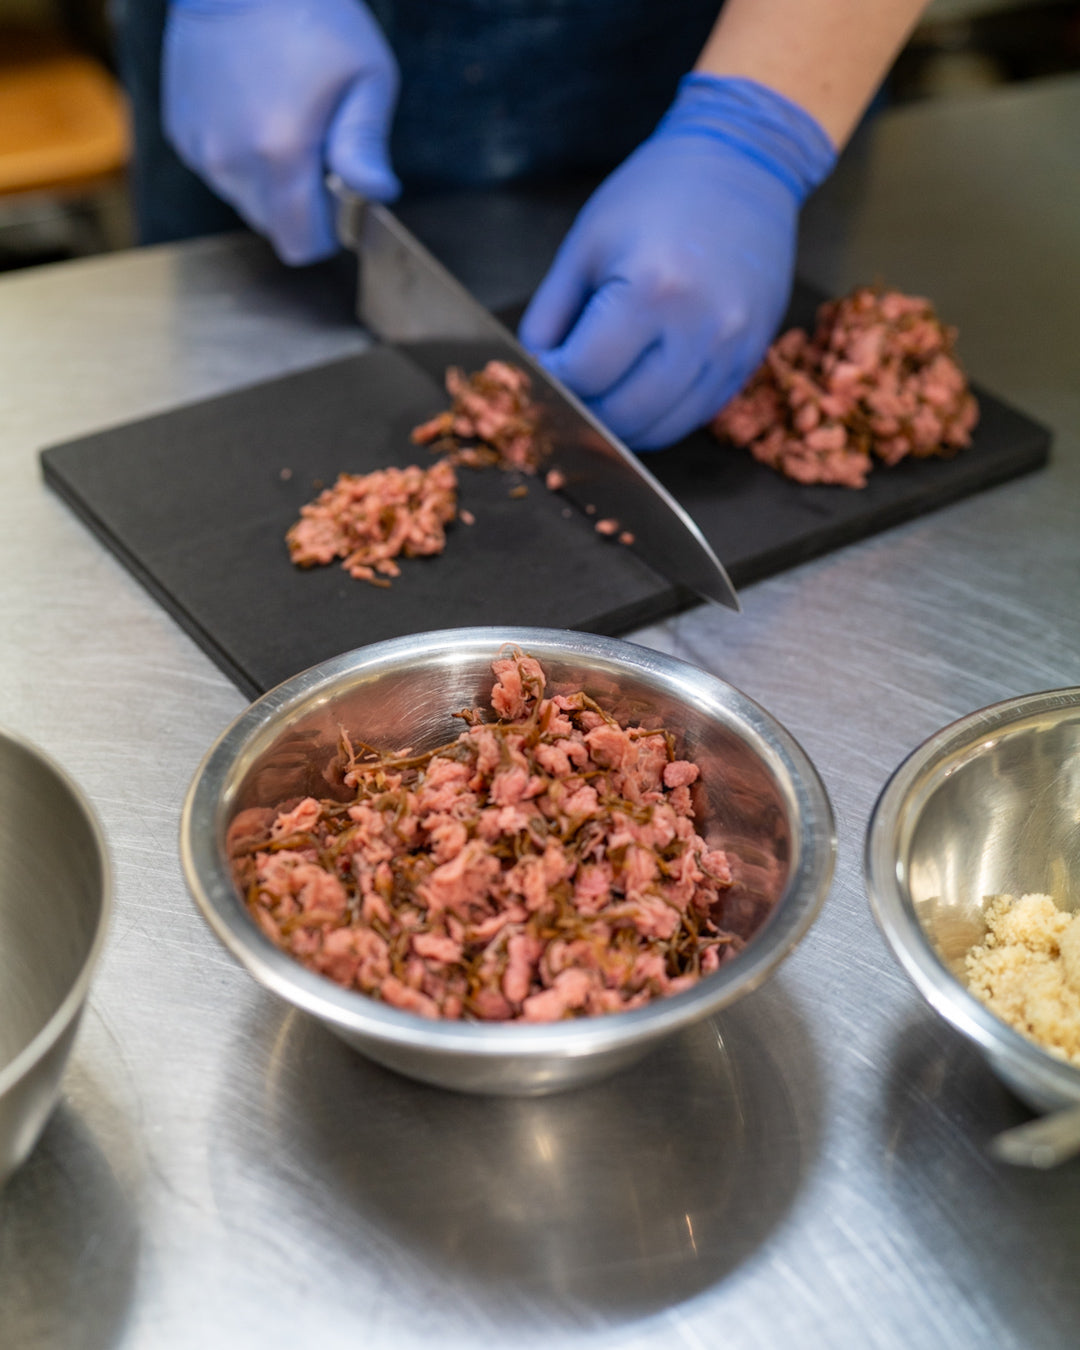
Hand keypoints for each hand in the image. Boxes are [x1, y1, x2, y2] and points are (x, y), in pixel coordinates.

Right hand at [163, 0, 399, 263]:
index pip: (300, 245)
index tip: (337, 197)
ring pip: (244, 200)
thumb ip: (366, 147)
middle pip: (272, 227)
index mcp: (280, 155)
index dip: (326, 231)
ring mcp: (200, 148)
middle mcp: (231, 160)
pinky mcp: (180, 132)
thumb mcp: (365, 78)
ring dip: (266, 179)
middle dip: (298, 204)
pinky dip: (237, 155)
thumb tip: (378, 194)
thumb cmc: (313, 17)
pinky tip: (249, 109)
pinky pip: (217, 170)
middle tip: (313, 147)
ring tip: (280, 119)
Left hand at [518, 75, 835, 449]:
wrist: (744, 164)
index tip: (543, 372)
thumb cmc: (658, 193)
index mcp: (651, 290)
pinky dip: (659, 417)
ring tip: (600, 398)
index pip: (585, 376)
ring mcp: (731, 350)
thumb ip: (551, 316)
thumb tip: (534, 372)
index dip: (553, 382)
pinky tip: (640, 391)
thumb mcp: (587, 244)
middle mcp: (699, 328)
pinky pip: (694, 416)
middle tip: (565, 394)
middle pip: (623, 415)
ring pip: (661, 430)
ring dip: (621, 427)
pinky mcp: (749, 361)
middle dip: (583, 413)